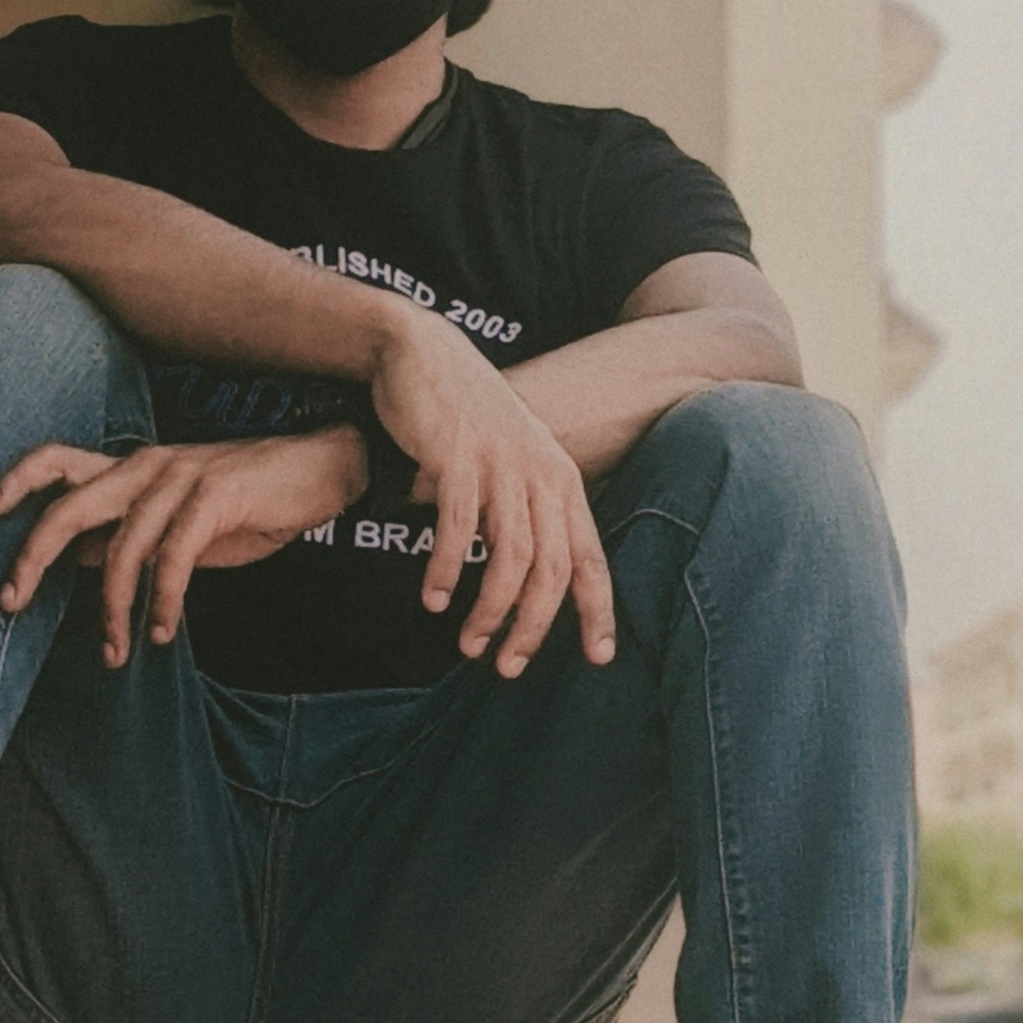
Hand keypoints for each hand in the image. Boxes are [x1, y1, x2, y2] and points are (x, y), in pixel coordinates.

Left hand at [0, 428, 368, 665]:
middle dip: (32, 555)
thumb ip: (131, 534)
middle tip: (10, 602)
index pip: (57, 461)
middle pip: (68, 505)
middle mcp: (146, 466)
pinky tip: (165, 633)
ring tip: (114, 653)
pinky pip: (173, 558)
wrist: (322, 469)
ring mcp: (179, 479)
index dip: (18, 480)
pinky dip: (164, 602)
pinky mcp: (214, 498)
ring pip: (122, 547)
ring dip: (112, 609)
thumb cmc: (248, 499)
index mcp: (132, 467)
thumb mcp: (179, 521)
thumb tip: (80, 560)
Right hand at [368, 313, 616, 675]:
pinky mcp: (458, 455)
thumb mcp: (512, 464)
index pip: (588, 557)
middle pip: (551, 568)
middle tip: (508, 668)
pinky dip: (447, 568)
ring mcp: (501, 464)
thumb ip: (526, 513)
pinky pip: (458, 525)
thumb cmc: (466, 420)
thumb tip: (528, 579)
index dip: (598, 611)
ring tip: (469, 645)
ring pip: (509, 555)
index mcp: (560, 481)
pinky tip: (434, 598)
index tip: (598, 657)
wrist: (423, 354)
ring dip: (490, 610)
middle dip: (533, 627)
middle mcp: (540, 474)